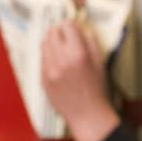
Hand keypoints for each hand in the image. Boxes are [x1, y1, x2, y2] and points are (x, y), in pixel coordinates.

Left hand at [40, 19, 118, 140]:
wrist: (86, 115)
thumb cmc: (96, 90)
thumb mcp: (100, 62)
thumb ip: (90, 42)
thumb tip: (81, 28)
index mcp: (78, 54)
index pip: (67, 25)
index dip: (71, 26)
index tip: (73, 29)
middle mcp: (61, 60)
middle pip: (52, 32)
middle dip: (60, 32)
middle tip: (66, 38)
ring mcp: (49, 70)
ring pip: (44, 44)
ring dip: (52, 43)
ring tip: (61, 51)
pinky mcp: (43, 79)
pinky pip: (41, 59)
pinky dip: (48, 58)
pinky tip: (58, 65)